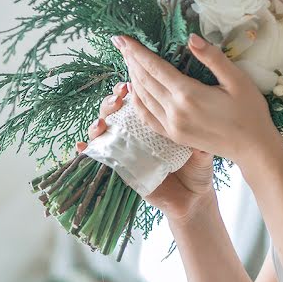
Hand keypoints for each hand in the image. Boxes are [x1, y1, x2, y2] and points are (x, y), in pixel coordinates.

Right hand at [75, 81, 217, 222]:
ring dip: (97, 123)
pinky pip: (96, 158)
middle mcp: (137, 133)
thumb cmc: (197, 168)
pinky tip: (81, 147)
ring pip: (103, 131)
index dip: (130, 89)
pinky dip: (85, 151)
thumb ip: (200, 142)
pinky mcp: (119, 169)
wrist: (191, 198)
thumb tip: (201, 132)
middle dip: (111, 101)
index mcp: (155, 122)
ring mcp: (125, 150)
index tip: (129, 83)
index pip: (137, 99)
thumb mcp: (201, 152)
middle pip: (115, 110)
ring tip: (101, 123)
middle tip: (118, 98)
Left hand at [112, 33, 282, 166]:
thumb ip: (213, 58)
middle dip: (131, 60)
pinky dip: (137, 101)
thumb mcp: (237, 80)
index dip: (136, 51)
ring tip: (128, 61)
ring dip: (132, 77)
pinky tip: (135, 91)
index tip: (122, 37)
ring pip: (143, 98)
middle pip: (144, 81)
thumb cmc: (250, 111)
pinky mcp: (174, 135)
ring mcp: (172, 126)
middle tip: (121, 43)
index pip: (154, 67)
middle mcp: (174, 111)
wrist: (253, 148)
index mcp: (188, 94)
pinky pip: (147, 116)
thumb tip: (191, 38)